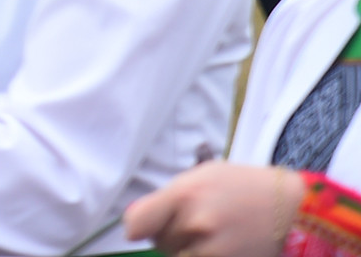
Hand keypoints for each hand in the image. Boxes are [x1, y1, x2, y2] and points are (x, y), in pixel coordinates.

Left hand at [124, 162, 302, 256]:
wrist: (291, 207)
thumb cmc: (241, 186)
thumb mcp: (200, 177)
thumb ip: (167, 199)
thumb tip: (134, 225)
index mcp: (184, 195)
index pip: (137, 223)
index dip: (136, 227)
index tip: (140, 229)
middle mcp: (196, 223)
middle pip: (159, 243)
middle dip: (168, 235)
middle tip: (192, 224)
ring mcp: (215, 249)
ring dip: (185, 250)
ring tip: (207, 236)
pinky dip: (203, 255)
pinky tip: (219, 246)